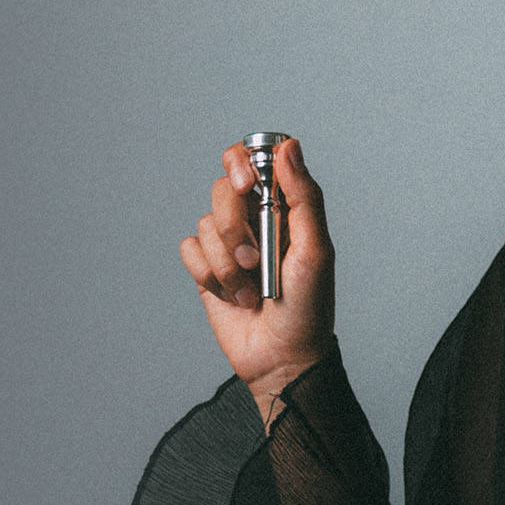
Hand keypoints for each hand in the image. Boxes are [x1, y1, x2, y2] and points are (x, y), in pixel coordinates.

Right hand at [178, 137, 335, 421]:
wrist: (283, 357)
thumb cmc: (309, 306)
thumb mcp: (316, 249)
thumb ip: (304, 196)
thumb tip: (289, 147)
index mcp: (283, 208)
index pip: (253, 161)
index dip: (242, 162)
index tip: (248, 185)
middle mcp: (253, 219)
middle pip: (223, 188)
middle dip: (235, 223)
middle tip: (254, 254)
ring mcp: (227, 244)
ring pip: (205, 223)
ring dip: (228, 260)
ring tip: (253, 286)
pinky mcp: (207, 269)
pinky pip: (189, 249)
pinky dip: (209, 274)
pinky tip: (233, 296)